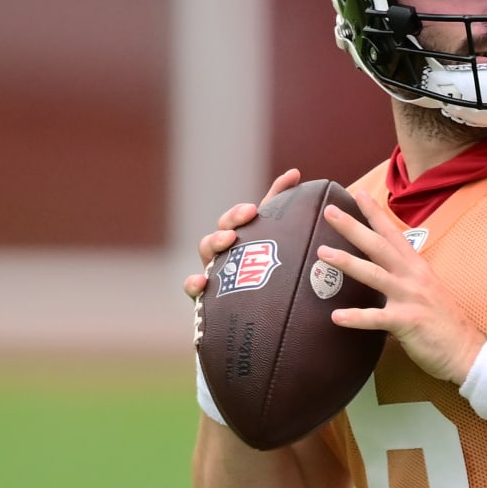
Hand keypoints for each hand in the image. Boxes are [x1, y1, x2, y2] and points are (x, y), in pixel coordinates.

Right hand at [181, 168, 302, 299]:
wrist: (267, 315)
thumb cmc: (271, 272)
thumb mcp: (278, 239)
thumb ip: (282, 206)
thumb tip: (294, 172)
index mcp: (241, 239)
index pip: (235, 220)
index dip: (239, 214)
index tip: (253, 210)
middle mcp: (224, 253)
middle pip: (218, 233)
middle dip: (227, 227)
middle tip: (240, 229)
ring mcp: (214, 272)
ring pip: (206, 253)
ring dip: (213, 244)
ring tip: (227, 241)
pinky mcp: (207, 297)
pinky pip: (193, 289)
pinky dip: (193, 283)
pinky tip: (200, 282)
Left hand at [315, 187, 486, 386]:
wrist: (466, 350)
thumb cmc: (444, 323)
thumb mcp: (426, 291)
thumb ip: (404, 278)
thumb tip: (381, 271)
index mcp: (417, 267)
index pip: (393, 234)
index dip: (375, 214)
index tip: (358, 194)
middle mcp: (413, 277)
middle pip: (379, 246)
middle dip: (353, 227)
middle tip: (329, 211)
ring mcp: (411, 298)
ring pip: (375, 275)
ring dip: (347, 262)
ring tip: (322, 253)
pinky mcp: (408, 322)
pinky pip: (377, 318)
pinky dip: (356, 317)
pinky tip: (335, 316)